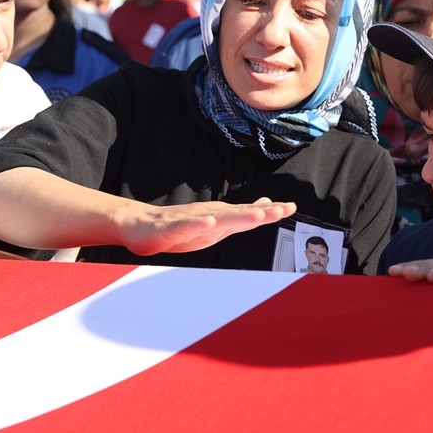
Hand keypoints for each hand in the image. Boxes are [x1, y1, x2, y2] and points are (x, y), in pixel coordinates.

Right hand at [117, 197, 296, 255]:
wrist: (141, 225)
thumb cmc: (181, 227)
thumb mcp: (216, 224)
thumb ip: (241, 215)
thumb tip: (266, 205)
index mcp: (220, 218)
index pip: (249, 213)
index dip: (270, 211)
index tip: (290, 207)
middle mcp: (208, 215)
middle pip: (238, 214)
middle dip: (260, 213)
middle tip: (280, 210)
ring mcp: (190, 220)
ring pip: (215, 218)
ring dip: (236, 216)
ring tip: (256, 214)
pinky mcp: (170, 228)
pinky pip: (185, 226)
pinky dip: (197, 224)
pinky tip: (208, 222)